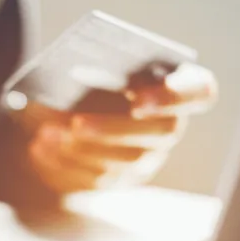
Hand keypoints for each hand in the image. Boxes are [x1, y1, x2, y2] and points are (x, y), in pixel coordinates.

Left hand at [27, 63, 217, 192]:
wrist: (66, 105)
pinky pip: (97, 178)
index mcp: (177, 85)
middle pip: (160, 132)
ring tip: (48, 133)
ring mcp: (148, 157)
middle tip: (77, 123)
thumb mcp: (92, 61)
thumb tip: (72, 79)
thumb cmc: (90, 72)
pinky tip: (39, 148)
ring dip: (83, 149)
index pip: (199, 91)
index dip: (174, 96)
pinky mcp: (118, 179)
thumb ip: (95, 64)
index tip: (139, 96)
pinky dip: (64, 163)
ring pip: (126, 161)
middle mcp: (170, 125)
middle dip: (115, 129)